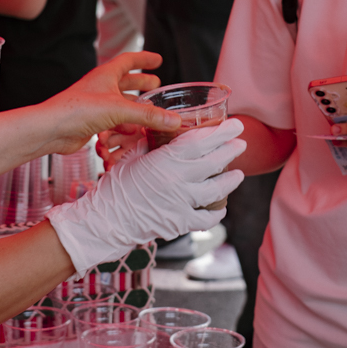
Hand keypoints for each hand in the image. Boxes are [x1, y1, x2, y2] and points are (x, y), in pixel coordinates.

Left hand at [41, 52, 171, 155]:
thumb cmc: (76, 110)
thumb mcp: (119, 110)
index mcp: (106, 75)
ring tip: (149, 110)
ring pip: (120, 103)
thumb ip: (148, 115)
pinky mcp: (92, 122)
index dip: (144, 59)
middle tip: (156, 84)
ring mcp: (96, 105)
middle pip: (125, 81)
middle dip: (141, 82)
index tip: (157, 59)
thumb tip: (173, 120)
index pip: (128, 60)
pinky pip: (113, 120)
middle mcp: (101, 88)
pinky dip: (123, 124)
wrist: (51, 130)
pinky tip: (132, 130)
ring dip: (134, 106)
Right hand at [48, 119, 245, 273]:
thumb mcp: (130, 158)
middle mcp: (177, 180)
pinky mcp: (180, 222)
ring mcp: (181, 203)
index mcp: (165, 160)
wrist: (105, 221)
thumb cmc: (115, 187)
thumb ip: (149, 146)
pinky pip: (206, 218)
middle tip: (241, 143)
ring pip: (216, 189)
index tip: (235, 125)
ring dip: (230, 180)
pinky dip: (217, 214)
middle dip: (231, 150)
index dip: (221, 132)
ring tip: (238, 174)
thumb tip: (159, 133)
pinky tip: (221, 207)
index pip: (200, 141)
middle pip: (214, 162)